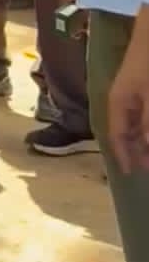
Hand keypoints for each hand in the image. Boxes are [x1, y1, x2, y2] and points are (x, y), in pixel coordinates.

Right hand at [108, 58, 148, 174]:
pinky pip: (144, 113)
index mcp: (118, 102)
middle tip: (147, 165)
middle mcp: (122, 100)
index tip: (131, 173)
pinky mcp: (145, 87)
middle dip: (137, 149)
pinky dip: (147, 124)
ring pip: (137, 123)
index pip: (116, 136)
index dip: (124, 156)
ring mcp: (134, 93)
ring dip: (144, 137)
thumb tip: (147, 148)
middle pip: (126, 131)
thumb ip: (148, 124)